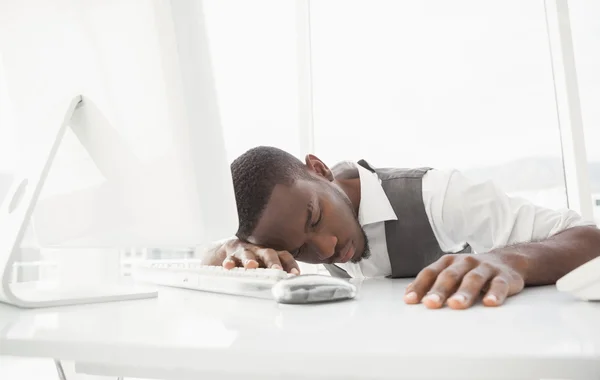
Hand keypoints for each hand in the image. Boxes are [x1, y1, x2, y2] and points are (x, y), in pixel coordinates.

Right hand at [200, 238, 299, 274]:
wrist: (231, 250)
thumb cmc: (255, 262)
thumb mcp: (266, 268)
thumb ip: (276, 277)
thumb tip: (288, 291)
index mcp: (272, 255)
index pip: (284, 256)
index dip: (291, 264)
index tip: (295, 274)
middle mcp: (260, 252)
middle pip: (268, 254)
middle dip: (273, 262)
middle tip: (277, 270)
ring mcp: (245, 252)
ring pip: (248, 254)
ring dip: (250, 259)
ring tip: (251, 266)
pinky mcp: (231, 255)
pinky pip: (230, 258)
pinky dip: (230, 262)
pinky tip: (228, 267)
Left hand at [403, 252, 525, 308]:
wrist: (506, 261)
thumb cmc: (470, 271)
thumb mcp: (450, 273)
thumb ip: (431, 282)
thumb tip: (408, 294)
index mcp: (448, 262)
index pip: (430, 273)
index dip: (420, 286)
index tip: (410, 300)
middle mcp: (465, 262)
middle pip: (450, 276)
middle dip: (439, 290)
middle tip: (431, 303)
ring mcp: (484, 268)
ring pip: (473, 279)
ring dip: (464, 292)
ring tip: (456, 305)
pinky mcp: (504, 277)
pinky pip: (499, 285)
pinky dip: (495, 293)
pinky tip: (490, 303)